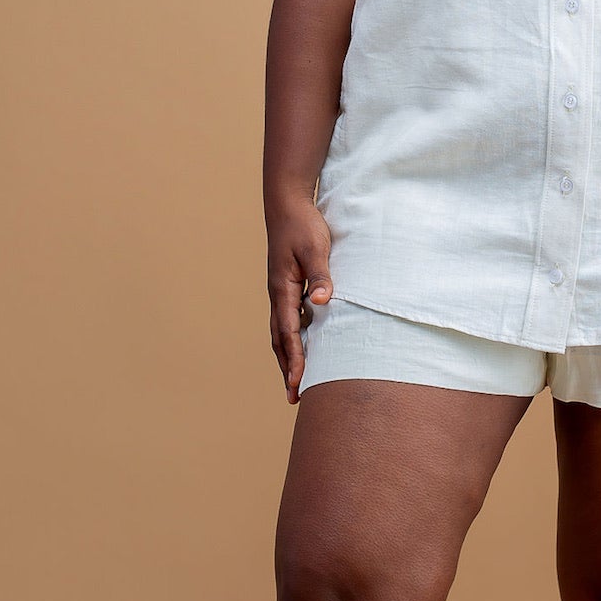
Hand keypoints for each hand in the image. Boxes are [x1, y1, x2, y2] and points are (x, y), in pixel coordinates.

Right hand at [267, 194, 335, 403]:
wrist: (287, 204)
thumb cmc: (303, 225)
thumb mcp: (315, 248)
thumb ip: (320, 275)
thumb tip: (323, 302)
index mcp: (282, 288)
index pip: (289, 331)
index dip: (294, 358)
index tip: (298, 382)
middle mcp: (277, 294)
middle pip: (279, 339)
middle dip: (286, 368)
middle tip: (293, 396)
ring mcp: (280, 291)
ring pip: (281, 332)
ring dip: (287, 357)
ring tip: (294, 381)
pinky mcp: (286, 286)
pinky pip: (287, 320)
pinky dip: (292, 340)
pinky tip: (303, 348)